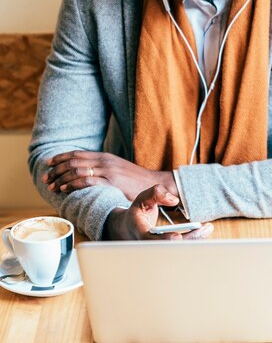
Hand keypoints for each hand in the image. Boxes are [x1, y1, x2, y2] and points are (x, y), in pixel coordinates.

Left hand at [43, 151, 175, 200]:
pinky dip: (73, 184)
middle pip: (74, 161)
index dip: (60, 157)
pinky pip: (87, 181)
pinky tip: (65, 189)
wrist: (153, 184)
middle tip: (46, 177)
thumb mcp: (117, 169)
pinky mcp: (112, 182)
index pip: (77, 153)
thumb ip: (103, 169)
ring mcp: (108, 171)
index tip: (49, 163)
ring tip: (52, 186)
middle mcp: (104, 161)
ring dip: (62, 178)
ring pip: (77, 170)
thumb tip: (86, 174)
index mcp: (104, 157)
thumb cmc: (135, 181)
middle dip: (57, 169)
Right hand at [103, 184, 213, 240]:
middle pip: (170, 247)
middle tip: (204, 227)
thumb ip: (156, 193)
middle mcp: (150, 245)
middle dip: (189, 239)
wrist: (131, 228)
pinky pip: (182, 248)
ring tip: (208, 227)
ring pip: (179, 250)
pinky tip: (203, 230)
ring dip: (195, 240)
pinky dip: (193, 240)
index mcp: (140, 232)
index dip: (163, 240)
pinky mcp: (168, 250)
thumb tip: (174, 200)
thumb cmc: (138, 212)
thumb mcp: (142, 198)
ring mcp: (160, 249)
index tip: (177, 237)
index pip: (150, 239)